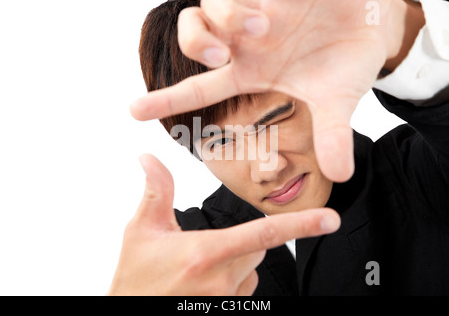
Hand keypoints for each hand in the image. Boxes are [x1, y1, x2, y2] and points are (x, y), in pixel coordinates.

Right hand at [108, 154, 339, 295]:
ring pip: (251, 270)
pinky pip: (243, 290)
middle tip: (204, 247)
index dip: (301, 225)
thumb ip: (156, 191)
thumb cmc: (135, 279)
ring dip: (235, 263)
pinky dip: (231, 282)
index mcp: (205, 252)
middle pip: (257, 249)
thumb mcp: (142, 231)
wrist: (129, 312)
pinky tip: (202, 285)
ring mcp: (226, 300)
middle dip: (241, 241)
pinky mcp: (227, 310)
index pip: (263, 233)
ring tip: (198, 269)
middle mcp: (221, 279)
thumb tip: (149, 158)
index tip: (329, 219)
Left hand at [131, 0, 411, 181]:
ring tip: (263, 27)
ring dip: (227, 17)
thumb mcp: (339, 101)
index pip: (200, 89)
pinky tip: (280, 2)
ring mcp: (256, 9)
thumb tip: (341, 178)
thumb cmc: (348, 62)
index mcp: (252, 73)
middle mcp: (245, 42)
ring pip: (209, 4)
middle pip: (192, 36)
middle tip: (220, 56)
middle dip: (194, 45)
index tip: (132, 111)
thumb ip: (331, 135)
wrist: (374, 24)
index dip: (166, 99)